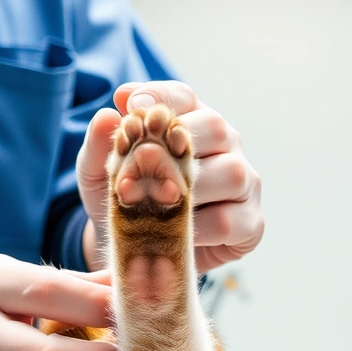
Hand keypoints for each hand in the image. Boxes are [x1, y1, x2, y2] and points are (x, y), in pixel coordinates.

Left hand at [76, 80, 262, 273]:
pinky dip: (198, 231)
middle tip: (141, 172)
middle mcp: (226, 144)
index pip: (182, 97)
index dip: (160, 98)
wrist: (142, 254)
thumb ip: (100, 145)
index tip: (133, 107)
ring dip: (190, 192)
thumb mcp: (101, 176)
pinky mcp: (251, 222)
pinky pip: (228, 221)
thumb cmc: (128, 201)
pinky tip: (178, 235)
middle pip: (215, 127)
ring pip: (230, 174)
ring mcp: (245, 182)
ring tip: (158, 208)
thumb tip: (108, 113)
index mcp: (192, 121)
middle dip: (176, 148)